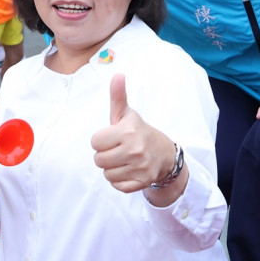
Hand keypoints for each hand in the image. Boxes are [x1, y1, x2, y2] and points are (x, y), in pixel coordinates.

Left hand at [91, 74, 180, 194]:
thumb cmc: (138, 131)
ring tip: (123, 160)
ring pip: (107, 174)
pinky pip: (117, 186)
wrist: (164, 154)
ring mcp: (139, 167)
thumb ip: (118, 96)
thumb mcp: (127, 114)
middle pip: (98, 160)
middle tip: (117, 149)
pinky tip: (128, 170)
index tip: (112, 137)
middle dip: (105, 155)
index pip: (95, 142)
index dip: (101, 140)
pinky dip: (120, 180)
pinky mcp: (141, 182)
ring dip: (112, 168)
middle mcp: (134, 150)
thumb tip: (117, 75)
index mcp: (127, 131)